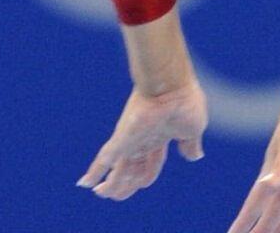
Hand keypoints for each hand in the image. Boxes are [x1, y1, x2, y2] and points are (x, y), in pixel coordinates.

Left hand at [76, 78, 207, 200]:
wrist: (171, 84)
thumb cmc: (184, 101)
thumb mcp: (193, 129)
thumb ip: (190, 144)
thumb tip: (194, 156)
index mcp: (160, 137)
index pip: (151, 163)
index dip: (146, 176)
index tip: (142, 185)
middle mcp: (143, 139)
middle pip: (132, 168)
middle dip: (125, 184)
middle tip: (114, 195)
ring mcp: (131, 139)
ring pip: (118, 168)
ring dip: (111, 184)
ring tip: (101, 193)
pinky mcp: (122, 137)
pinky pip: (105, 158)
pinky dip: (95, 171)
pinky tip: (84, 183)